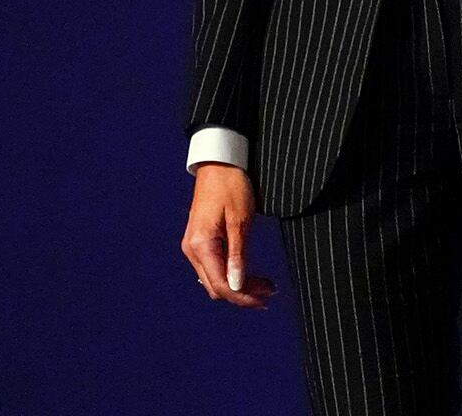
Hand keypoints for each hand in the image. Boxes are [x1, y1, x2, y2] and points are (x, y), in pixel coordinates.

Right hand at [182, 163, 276, 307]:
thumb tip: (237, 286)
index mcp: (201, 245)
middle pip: (216, 287)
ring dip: (238, 285)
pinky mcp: (200, 240)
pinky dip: (231, 274)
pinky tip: (248, 273)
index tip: (266, 299)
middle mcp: (192, 250)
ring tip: (264, 285)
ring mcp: (194, 246)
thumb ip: (238, 255)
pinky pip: (213, 267)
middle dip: (243, 294)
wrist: (220, 162)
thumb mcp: (240, 220)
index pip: (221, 285)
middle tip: (270, 292)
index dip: (244, 297)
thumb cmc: (231, 185)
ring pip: (214, 279)